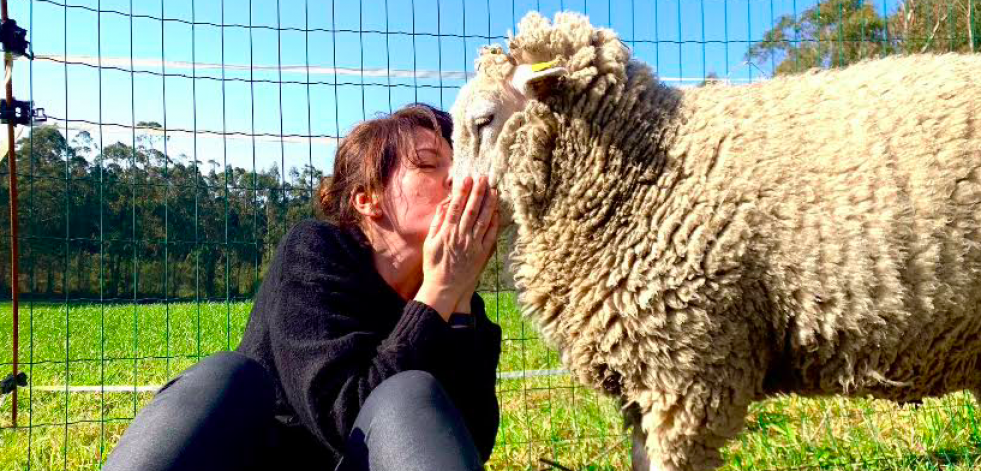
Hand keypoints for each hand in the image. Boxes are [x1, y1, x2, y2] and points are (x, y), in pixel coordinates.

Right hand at [414, 175, 499, 319]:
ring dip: (489, 204)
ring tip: (493, 189)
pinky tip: (497, 211)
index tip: (467, 178)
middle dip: (477, 192)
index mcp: (447, 232)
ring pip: (483, 220)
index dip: (462, 192)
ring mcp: (472, 245)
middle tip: (483, 177)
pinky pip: (490, 236)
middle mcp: (461, 237)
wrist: (443, 288)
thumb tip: (445, 206)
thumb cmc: (434, 264)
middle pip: (471, 210)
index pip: (456, 207)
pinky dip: (494, 223)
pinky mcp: (481, 254)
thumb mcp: (429, 242)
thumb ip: (437, 223)